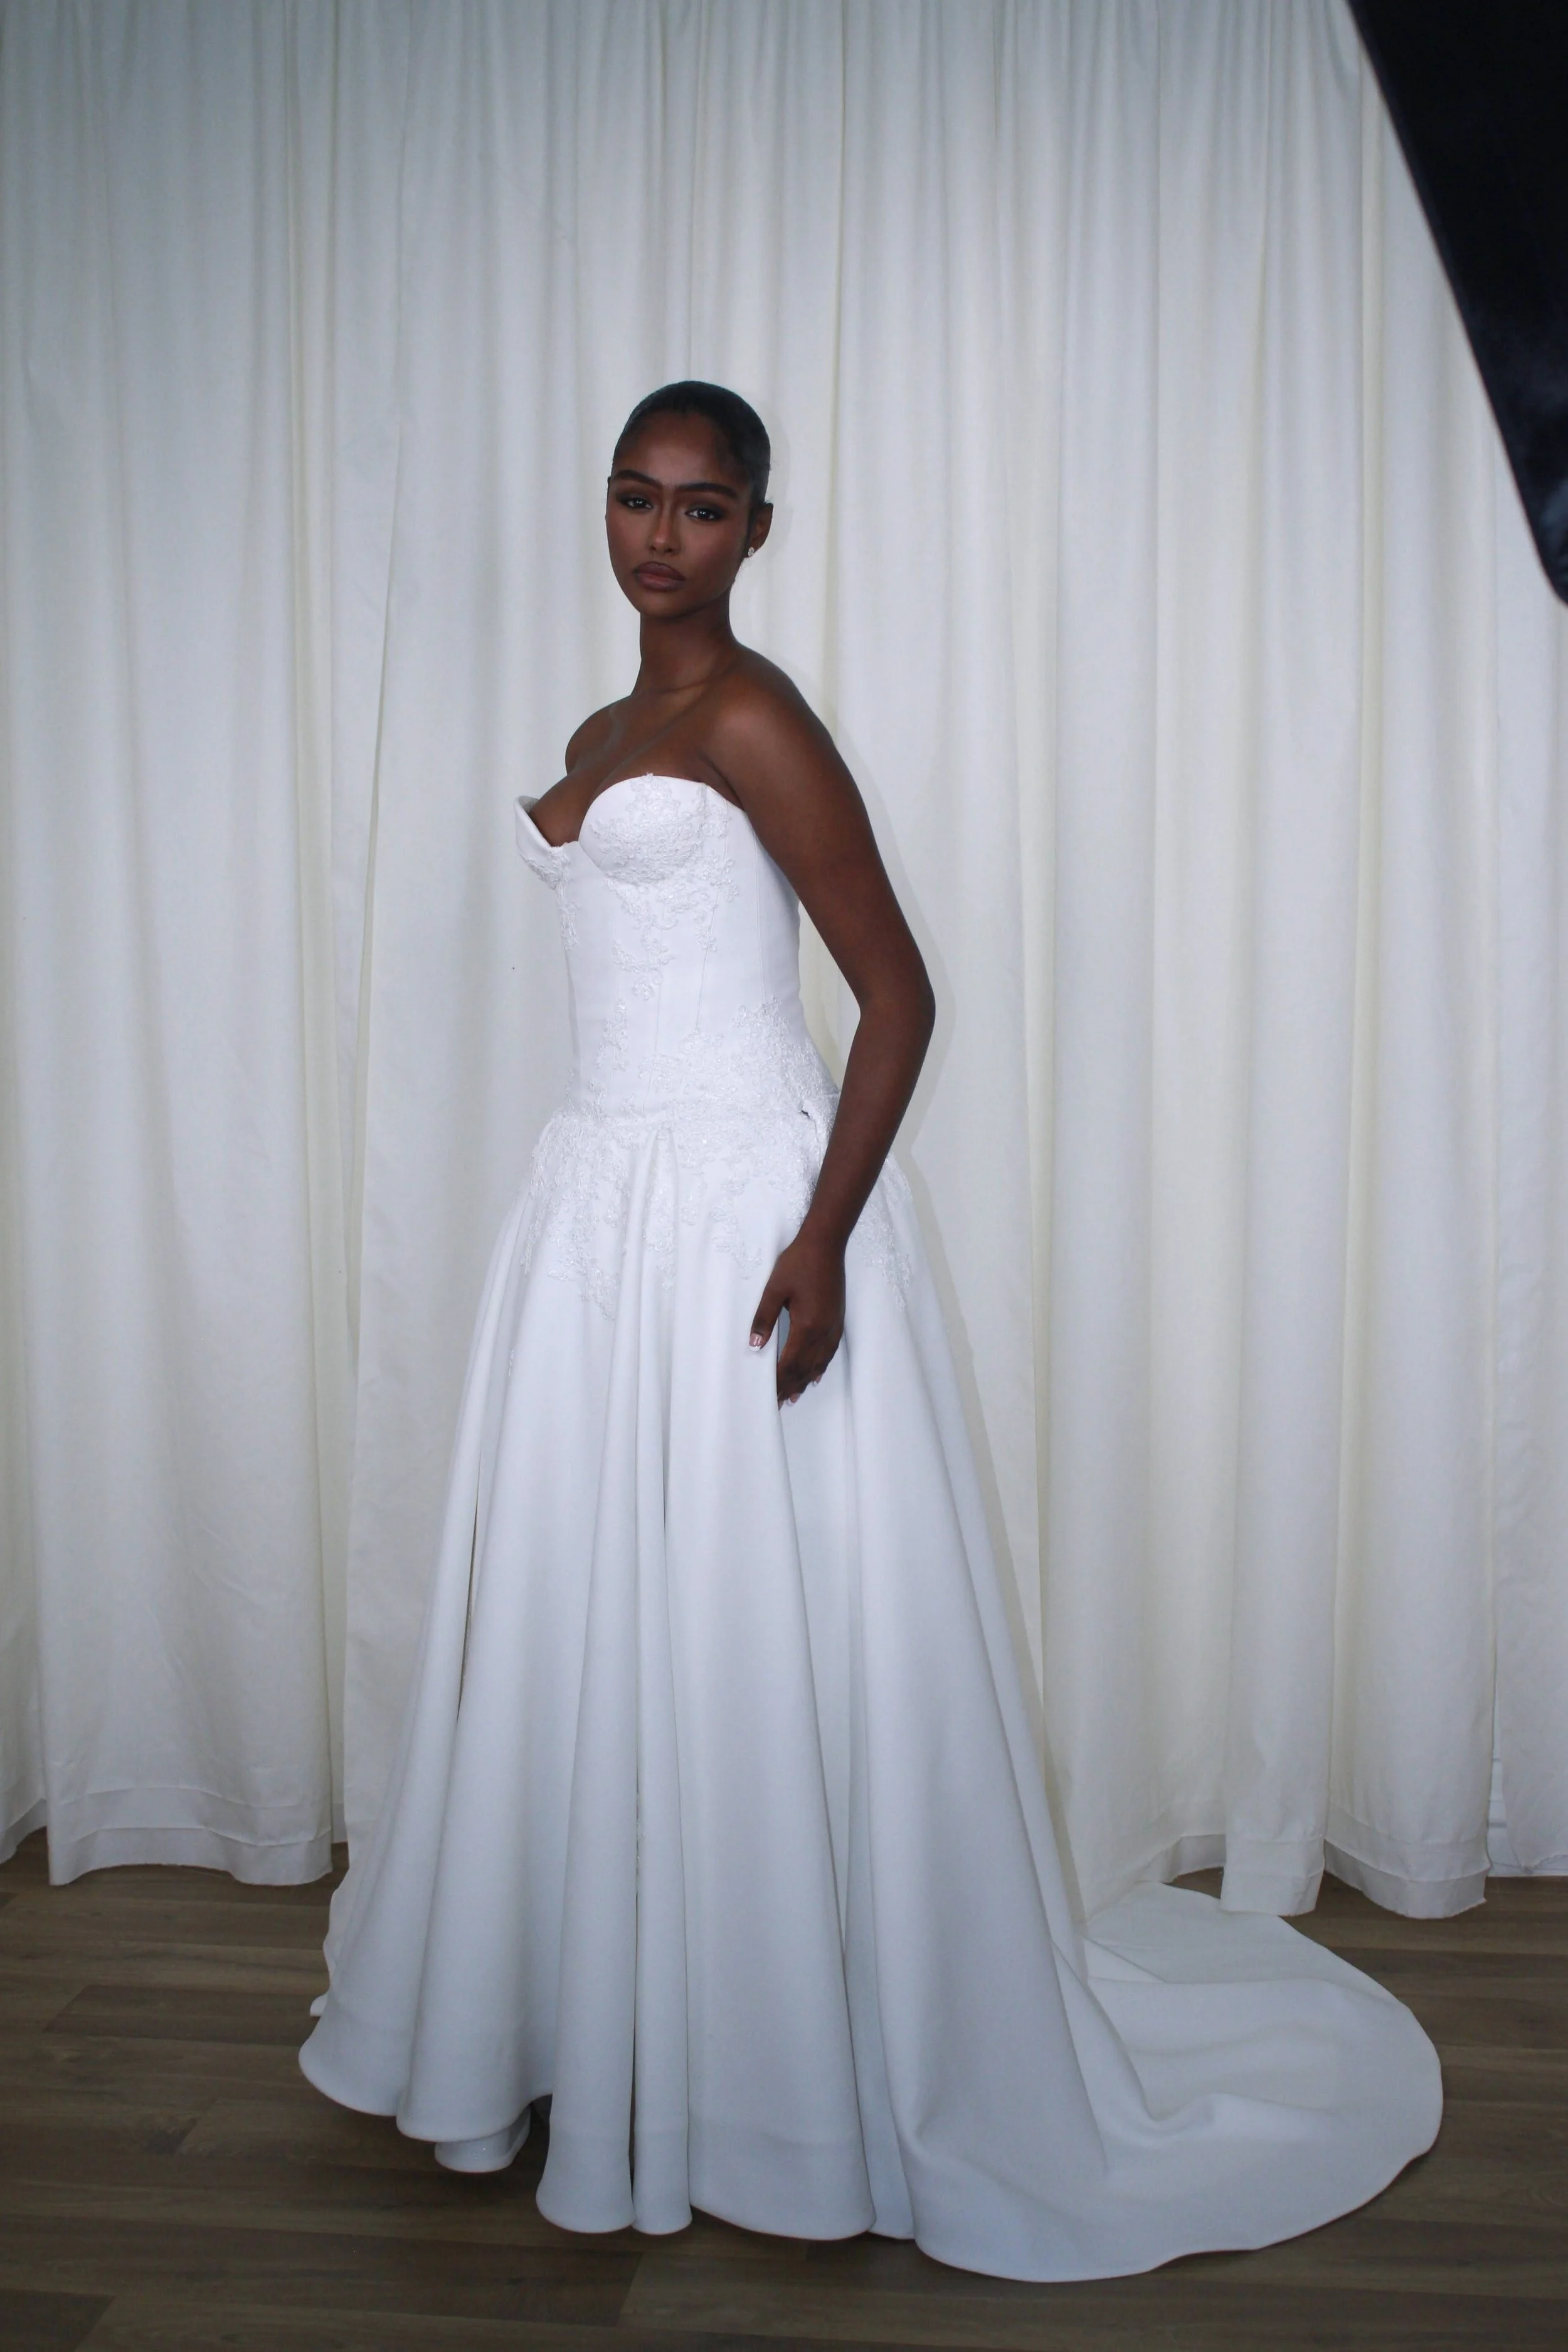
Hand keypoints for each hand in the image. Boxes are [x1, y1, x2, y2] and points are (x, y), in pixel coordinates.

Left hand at [750, 1232, 845, 1405]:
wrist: (826, 1244)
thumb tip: (754, 1346)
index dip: (779, 1383)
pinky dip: (821, 1366)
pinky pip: (829, 1351)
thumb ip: (763, 1318)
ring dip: (805, 1381)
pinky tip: (816, 1374)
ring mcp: (832, 1326)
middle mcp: (822, 1332)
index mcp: (806, 1326)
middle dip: (790, 1386)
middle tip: (779, 1404)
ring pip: (818, 1362)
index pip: (789, 1364)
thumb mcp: (774, 1289)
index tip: (770, 1398)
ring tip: (794, 1396)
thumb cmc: (797, 1263)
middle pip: (804, 1368)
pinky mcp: (837, 1320)